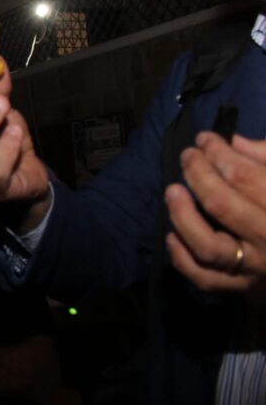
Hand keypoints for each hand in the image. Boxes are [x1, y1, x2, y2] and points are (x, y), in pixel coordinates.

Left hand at [166, 132, 265, 299]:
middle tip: (188, 157)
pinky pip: (204, 278)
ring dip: (182, 216)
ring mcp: (254, 267)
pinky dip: (182, 258)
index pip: (244, 175)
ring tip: (172, 191)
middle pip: (222, 205)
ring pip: (208, 246)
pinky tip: (173, 236)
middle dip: (198, 174)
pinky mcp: (241, 289)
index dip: (218, 152)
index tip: (205, 140)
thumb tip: (235, 143)